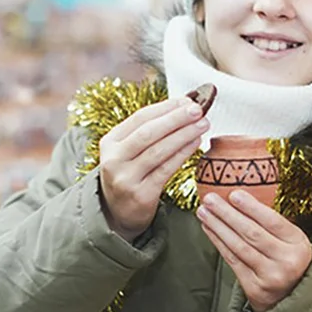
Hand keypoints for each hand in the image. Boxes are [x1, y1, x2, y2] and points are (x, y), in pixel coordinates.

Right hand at [99, 97, 208, 240]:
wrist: (117, 212)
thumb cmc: (129, 174)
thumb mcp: (127, 150)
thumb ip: (149, 130)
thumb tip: (183, 105)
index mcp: (109, 142)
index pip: (139, 118)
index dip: (165, 107)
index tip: (187, 100)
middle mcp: (113, 160)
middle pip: (148, 132)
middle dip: (176, 118)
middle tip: (198, 110)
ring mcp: (125, 178)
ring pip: (158, 150)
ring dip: (183, 135)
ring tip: (202, 124)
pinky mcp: (141, 195)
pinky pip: (166, 170)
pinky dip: (182, 154)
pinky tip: (195, 143)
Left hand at [196, 190, 311, 311]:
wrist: (291, 296)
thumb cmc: (286, 259)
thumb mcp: (290, 240)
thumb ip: (270, 222)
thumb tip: (237, 197)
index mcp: (298, 244)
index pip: (273, 221)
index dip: (251, 207)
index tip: (233, 194)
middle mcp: (287, 261)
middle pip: (252, 233)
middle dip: (227, 214)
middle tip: (210, 199)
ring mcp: (270, 276)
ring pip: (239, 246)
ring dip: (217, 226)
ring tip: (203, 212)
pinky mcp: (254, 287)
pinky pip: (232, 259)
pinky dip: (218, 241)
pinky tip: (208, 228)